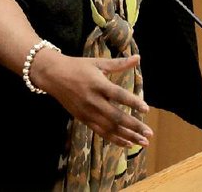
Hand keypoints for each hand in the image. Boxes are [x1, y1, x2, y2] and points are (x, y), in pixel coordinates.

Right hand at [33, 52, 152, 147]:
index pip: (119, 95)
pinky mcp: (83, 119)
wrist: (53, 76)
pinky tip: (127, 143)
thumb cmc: (78, 67)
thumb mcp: (98, 63)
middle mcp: (93, 101)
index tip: (146, 109)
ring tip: (142, 142)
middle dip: (134, 126)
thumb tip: (138, 57)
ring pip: (109, 128)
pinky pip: (101, 132)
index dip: (133, 103)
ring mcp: (88, 112)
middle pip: (116, 117)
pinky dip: (114, 139)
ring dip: (127, 136)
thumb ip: (119, 64)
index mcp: (98, 84)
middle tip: (149, 133)